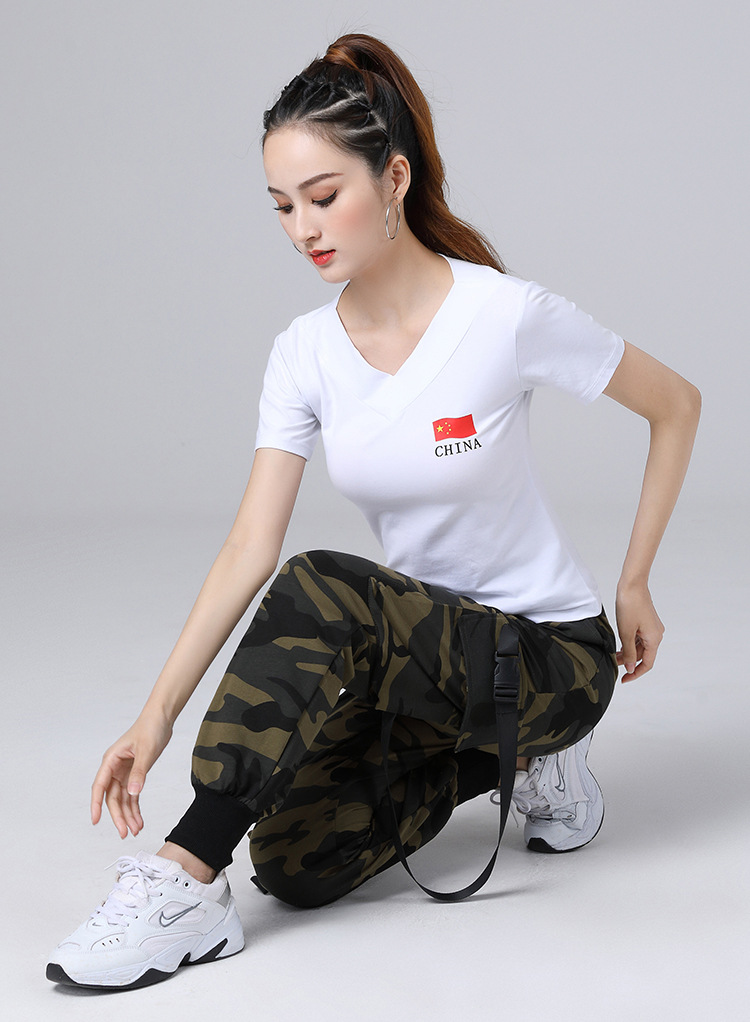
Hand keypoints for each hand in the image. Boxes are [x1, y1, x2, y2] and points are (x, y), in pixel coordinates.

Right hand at [90, 711, 172, 837]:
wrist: (161, 718)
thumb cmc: (151, 728)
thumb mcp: (146, 751)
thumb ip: (139, 772)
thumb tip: (132, 793)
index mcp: (111, 760)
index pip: (100, 786)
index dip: (96, 804)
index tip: (95, 821)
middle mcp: (114, 768)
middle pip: (112, 797)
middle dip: (118, 816)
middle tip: (124, 833)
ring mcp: (124, 772)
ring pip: (122, 799)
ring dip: (128, 815)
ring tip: (135, 830)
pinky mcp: (134, 773)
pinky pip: (132, 795)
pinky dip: (135, 807)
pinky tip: (139, 820)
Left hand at [614, 581, 664, 680]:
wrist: (632, 585)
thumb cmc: (629, 606)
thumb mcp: (626, 632)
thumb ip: (629, 652)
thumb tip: (630, 668)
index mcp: (654, 639)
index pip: (647, 663)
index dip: (635, 673)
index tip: (624, 679)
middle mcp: (656, 634)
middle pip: (643, 655)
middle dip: (629, 661)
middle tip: (613, 663)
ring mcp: (651, 628)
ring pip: (640, 647)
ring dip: (628, 652)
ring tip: (614, 655)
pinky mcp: (646, 622)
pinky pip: (639, 638)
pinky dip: (630, 643)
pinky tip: (619, 645)